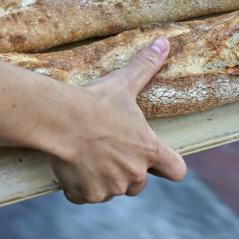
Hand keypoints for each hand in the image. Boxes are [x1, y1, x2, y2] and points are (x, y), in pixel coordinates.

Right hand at [49, 37, 186, 203]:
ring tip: (85, 154)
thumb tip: (163, 43)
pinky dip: (78, 186)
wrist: (62, 120)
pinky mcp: (88, 194)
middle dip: (125, 171)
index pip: (176, 170)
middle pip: (139, 183)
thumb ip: (145, 66)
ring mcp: (112, 187)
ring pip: (111, 189)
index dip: (167, 166)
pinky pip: (84, 195)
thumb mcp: (123, 83)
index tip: (155, 159)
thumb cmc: (96, 102)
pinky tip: (70, 166)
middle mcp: (135, 174)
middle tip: (106, 149)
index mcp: (149, 149)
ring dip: (101, 178)